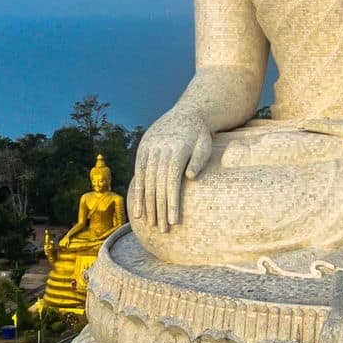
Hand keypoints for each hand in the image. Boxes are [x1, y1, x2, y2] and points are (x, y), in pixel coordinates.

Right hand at [131, 109, 213, 231]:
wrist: (188, 112)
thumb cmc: (200, 135)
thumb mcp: (205, 144)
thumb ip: (199, 160)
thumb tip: (190, 178)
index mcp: (176, 149)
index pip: (172, 181)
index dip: (172, 202)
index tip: (173, 221)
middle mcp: (160, 149)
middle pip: (158, 184)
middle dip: (160, 209)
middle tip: (163, 230)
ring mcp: (149, 148)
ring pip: (146, 181)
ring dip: (147, 204)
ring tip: (150, 224)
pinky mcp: (142, 149)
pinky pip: (138, 174)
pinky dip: (137, 193)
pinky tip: (138, 210)